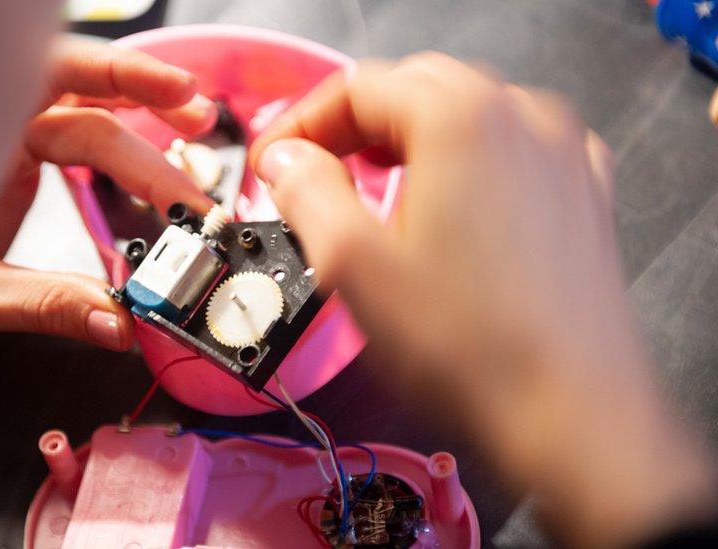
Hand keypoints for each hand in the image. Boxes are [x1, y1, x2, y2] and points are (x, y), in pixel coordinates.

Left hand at [0, 37, 215, 369]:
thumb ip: (44, 305)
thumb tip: (119, 321)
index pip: (61, 94)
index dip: (127, 86)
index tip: (182, 99)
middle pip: (84, 104)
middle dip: (148, 125)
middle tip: (197, 152)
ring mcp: (3, 153)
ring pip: (82, 115)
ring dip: (139, 125)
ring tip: (192, 134)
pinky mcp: (16, 177)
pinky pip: (74, 149)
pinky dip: (118, 157)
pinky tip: (147, 167)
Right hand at [251, 53, 715, 546]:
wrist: (570, 415)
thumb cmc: (466, 348)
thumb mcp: (352, 264)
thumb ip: (305, 191)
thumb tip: (286, 159)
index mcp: (460, 119)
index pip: (360, 86)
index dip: (302, 121)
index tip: (274, 162)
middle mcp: (521, 117)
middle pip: (414, 90)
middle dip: (354, 126)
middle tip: (313, 172)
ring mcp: (560, 153)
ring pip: (465, 115)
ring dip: (407, 140)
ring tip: (371, 190)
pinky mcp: (580, 192)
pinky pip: (509, 150)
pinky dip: (464, 163)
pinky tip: (447, 209)